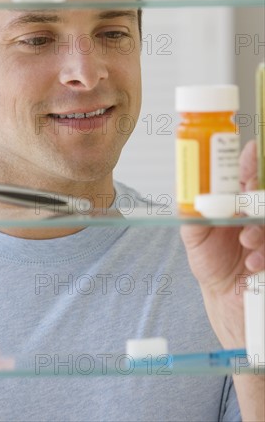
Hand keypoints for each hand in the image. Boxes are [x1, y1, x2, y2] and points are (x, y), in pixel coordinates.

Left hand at [180, 140, 264, 347]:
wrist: (225, 296)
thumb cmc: (210, 262)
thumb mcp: (194, 237)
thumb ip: (192, 215)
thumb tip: (187, 194)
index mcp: (234, 204)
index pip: (244, 176)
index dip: (248, 160)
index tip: (248, 148)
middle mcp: (254, 213)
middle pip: (262, 193)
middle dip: (258, 193)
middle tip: (248, 203)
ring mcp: (264, 231)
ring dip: (259, 229)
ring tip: (246, 242)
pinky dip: (263, 253)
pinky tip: (252, 263)